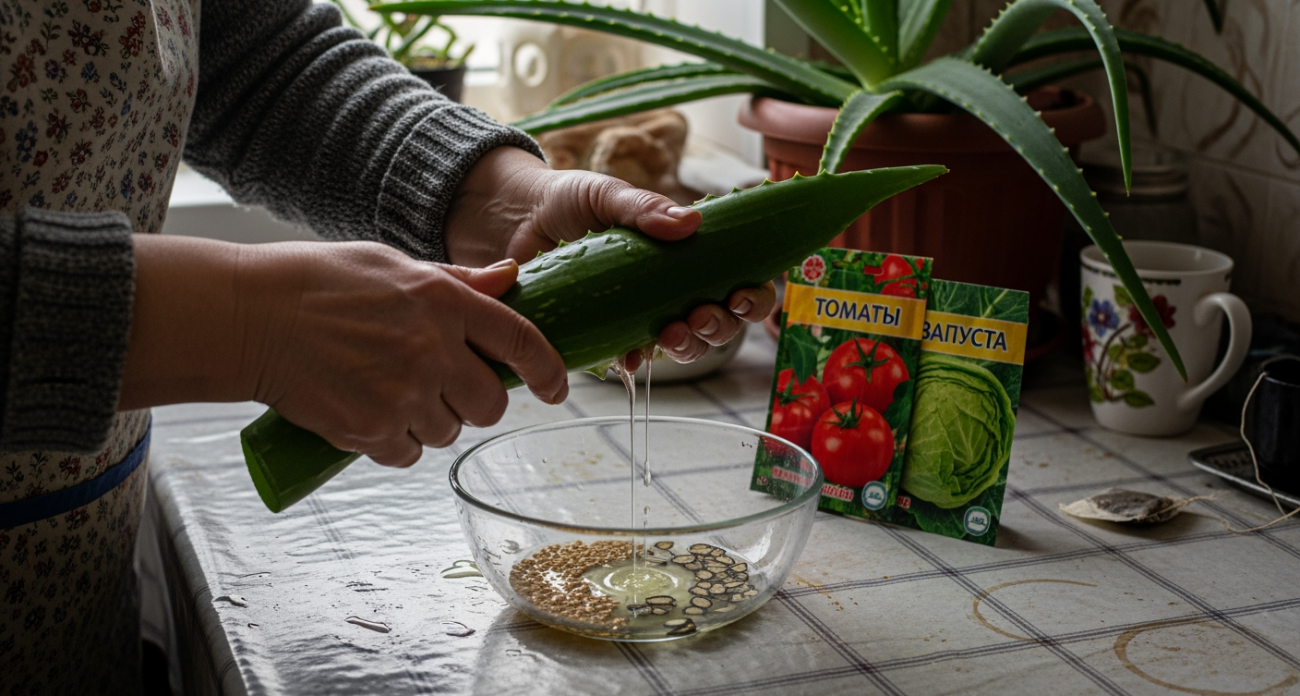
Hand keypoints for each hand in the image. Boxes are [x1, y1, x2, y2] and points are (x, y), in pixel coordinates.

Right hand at [248, 243, 568, 465]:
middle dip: (475, 404)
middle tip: (443, 389)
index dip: (548, 370)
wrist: (247, 317)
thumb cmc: (316, 283)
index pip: (521, 341)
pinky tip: (366, 413)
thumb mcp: (392, 264)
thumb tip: (509, 279)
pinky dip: (393, 443)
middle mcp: (432, 350)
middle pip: (490, 405)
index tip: (556, 388)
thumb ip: (456, 282)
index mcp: (444, 302)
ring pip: (448, 432)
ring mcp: (402, 394)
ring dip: (429, 422)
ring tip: (388, 391)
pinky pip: (407, 454)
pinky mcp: (370, 429)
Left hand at [443, 147, 775, 363]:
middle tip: (700, 315)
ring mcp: (640, 313)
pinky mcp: (605, 333)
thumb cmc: (565, 200)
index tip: (739, 295)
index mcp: (685, 253)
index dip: (751, 296)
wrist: (509, 218)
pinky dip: (635, 361)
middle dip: (719, 326)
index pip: (739, 280)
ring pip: (685, 345)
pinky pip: (630, 357)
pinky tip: (629, 357)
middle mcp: (671, 286)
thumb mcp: (606, 194)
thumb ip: (643, 208)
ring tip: (670, 334)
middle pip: (719, 322)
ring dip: (689, 346)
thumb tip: (691, 223)